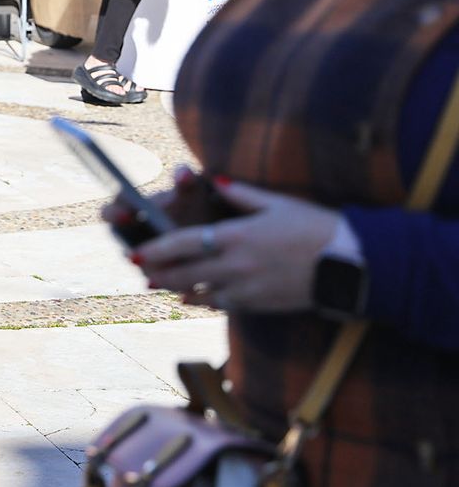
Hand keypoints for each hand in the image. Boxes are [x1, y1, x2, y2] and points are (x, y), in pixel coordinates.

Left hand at [132, 178, 341, 312]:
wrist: (351, 264)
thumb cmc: (315, 227)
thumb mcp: (277, 204)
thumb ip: (241, 194)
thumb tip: (216, 181)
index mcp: (237, 236)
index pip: (184, 244)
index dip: (156, 250)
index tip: (136, 252)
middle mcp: (236, 265)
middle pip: (185, 272)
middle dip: (159, 272)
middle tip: (140, 270)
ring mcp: (247, 288)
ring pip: (200, 292)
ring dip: (176, 288)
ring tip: (157, 284)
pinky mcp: (260, 304)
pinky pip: (222, 305)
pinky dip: (202, 301)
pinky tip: (189, 299)